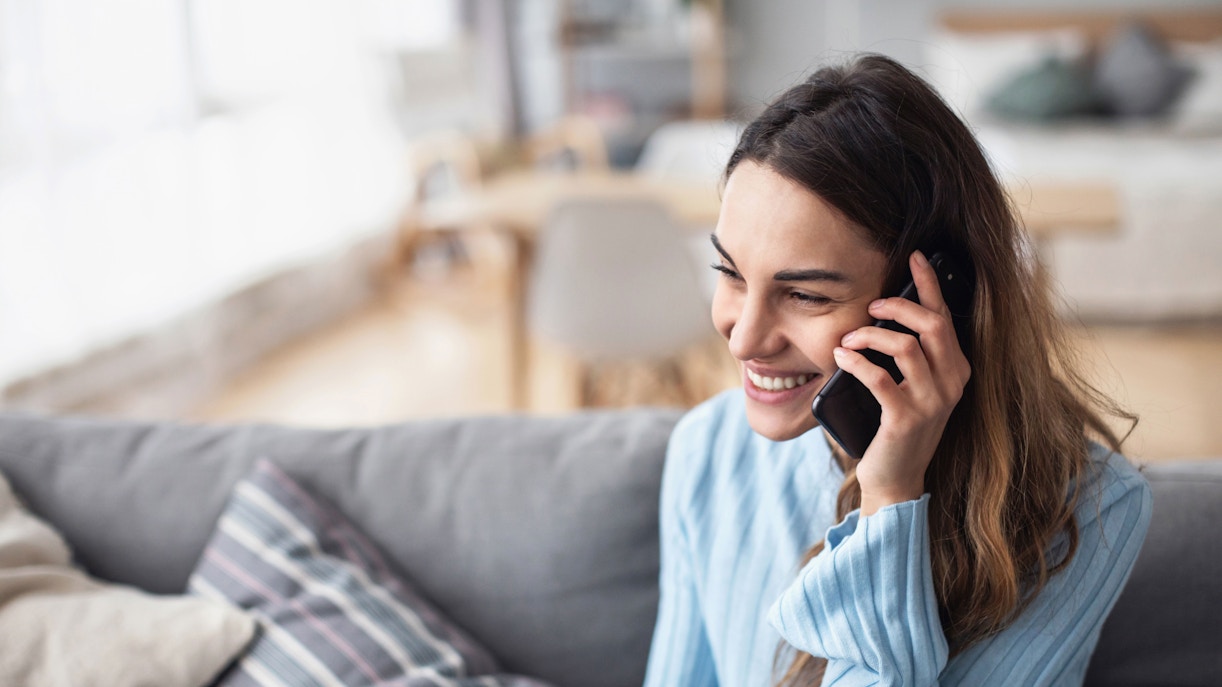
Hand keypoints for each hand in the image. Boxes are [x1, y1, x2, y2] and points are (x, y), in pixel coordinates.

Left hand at [831, 250, 971, 515]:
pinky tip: (841, 356)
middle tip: (871, 305)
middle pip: (931, 325)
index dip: (929, 284)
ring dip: (871, 335)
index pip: (945, 316)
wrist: (895, 478)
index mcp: (956, 369)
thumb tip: (882, 311)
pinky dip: (857, 361)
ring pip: (905, 346)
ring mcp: (932, 402)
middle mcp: (952, 382)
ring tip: (848, 338)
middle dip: (898, 306)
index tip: (915, 257)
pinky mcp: (906, 419)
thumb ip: (909, 354)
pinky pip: (880, 377)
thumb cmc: (897, 425)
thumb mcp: (912, 385)